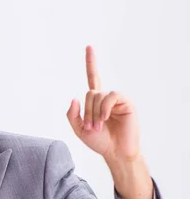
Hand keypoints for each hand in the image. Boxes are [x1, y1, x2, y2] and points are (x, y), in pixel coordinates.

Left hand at [66, 46, 139, 163]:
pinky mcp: (126, 103)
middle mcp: (106, 98)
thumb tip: (74, 98)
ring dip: (94, 113)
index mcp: (95, 101)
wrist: (115, 152)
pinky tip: (106, 118)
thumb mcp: (79, 130)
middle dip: (87, 112)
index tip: (89, 46)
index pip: (93, 78)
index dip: (91, 62)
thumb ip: (72, 115)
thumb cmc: (99, 141)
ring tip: (98, 127)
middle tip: (91, 128)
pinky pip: (112, 96)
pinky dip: (105, 107)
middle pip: (90, 93)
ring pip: (99, 95)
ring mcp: (117, 100)